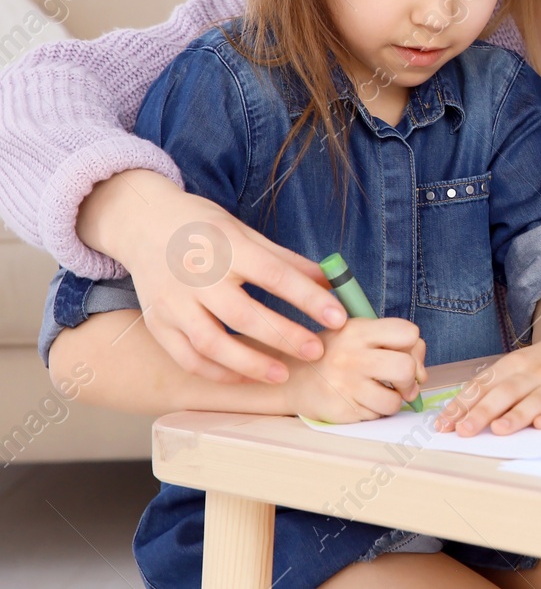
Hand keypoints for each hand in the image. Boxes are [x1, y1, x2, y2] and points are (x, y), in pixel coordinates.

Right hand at [83, 169, 347, 384]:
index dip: (308, 298)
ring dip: (249, 364)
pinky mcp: (156, 323)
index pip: (273, 275)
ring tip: (282, 375)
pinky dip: (216, 372)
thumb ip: (286, 260)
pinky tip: (244, 376)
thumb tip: (330, 282)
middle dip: (284, 337)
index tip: (338, 317)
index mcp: (227, 247)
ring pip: (211, 343)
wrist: (143, 223)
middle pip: (243, 315)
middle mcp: (197, 277)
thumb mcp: (246, 233)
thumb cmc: (203, 227)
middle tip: (316, 351)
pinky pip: (187, 357)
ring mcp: (172, 303)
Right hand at [285, 318, 425, 423]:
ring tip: (378, 393)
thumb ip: (393, 344)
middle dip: (411, 379)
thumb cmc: (333, 355)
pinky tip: (360, 401)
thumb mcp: (357, 335)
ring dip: (394, 400)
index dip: (413, 346)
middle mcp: (351, 356)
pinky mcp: (341, 410)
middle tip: (400, 383)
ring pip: (395, 400)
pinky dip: (375, 411)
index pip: (409, 333)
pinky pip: (376, 415)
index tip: (404, 354)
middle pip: (406, 368)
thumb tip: (421, 375)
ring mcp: (345, 385)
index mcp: (358, 330)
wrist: (290, 381)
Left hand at [435, 333, 540, 435]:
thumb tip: (454, 419)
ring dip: (517, 415)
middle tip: (465, 430)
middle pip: (508, 391)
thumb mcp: (515, 368)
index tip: (445, 425)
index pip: (485, 384)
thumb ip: (489, 390)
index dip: (463, 405)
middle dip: (484, 411)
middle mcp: (536, 371)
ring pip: (536, 399)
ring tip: (499, 429)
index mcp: (515, 363)